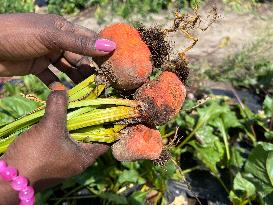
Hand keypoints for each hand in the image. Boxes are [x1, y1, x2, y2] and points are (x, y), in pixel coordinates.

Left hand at [0, 13, 115, 84]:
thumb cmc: (18, 34)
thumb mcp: (51, 37)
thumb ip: (79, 44)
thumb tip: (109, 46)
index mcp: (63, 28)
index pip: (88, 40)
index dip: (102, 50)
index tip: (115, 65)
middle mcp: (57, 41)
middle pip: (79, 57)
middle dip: (90, 70)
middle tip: (102, 84)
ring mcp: (47, 54)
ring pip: (67, 69)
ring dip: (77, 79)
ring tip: (88, 92)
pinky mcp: (36, 67)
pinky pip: (52, 78)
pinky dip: (58, 86)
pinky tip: (65, 94)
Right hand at [0, 84, 107, 203]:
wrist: (9, 178)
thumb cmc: (36, 155)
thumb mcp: (50, 127)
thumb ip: (58, 105)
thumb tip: (61, 87)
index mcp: (84, 157)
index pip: (105, 139)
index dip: (108, 123)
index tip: (106, 108)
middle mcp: (77, 161)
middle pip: (89, 136)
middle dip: (88, 119)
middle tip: (87, 103)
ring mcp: (64, 161)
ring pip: (74, 138)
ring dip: (72, 123)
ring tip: (72, 107)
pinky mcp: (51, 160)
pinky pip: (61, 141)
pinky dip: (60, 130)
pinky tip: (56, 118)